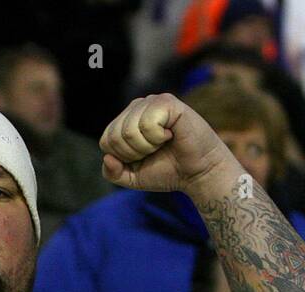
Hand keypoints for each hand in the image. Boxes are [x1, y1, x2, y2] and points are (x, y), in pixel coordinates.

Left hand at [99, 93, 238, 197]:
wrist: (198, 172)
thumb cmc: (167, 171)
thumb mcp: (133, 178)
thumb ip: (113, 173)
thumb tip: (107, 158)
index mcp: (126, 120)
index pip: (106, 140)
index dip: (123, 158)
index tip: (143, 158)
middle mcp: (137, 107)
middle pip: (114, 136)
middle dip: (133, 154)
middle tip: (155, 151)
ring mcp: (152, 101)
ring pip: (128, 131)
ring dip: (146, 147)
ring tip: (163, 143)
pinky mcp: (167, 102)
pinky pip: (147, 124)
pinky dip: (158, 138)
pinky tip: (171, 134)